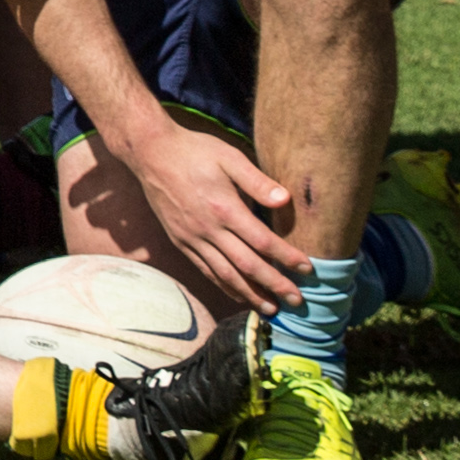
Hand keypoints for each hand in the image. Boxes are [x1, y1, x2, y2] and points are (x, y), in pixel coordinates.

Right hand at [105, 119, 306, 311]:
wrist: (150, 153)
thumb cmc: (194, 150)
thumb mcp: (229, 156)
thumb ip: (257, 181)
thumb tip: (285, 200)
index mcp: (224, 208)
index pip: (263, 242)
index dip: (287, 258)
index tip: (308, 270)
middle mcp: (208, 229)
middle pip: (248, 266)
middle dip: (275, 285)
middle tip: (298, 302)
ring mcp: (192, 238)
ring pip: (226, 275)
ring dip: (251, 295)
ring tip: (272, 310)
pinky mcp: (181, 241)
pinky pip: (206, 270)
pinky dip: (225, 286)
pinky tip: (239, 295)